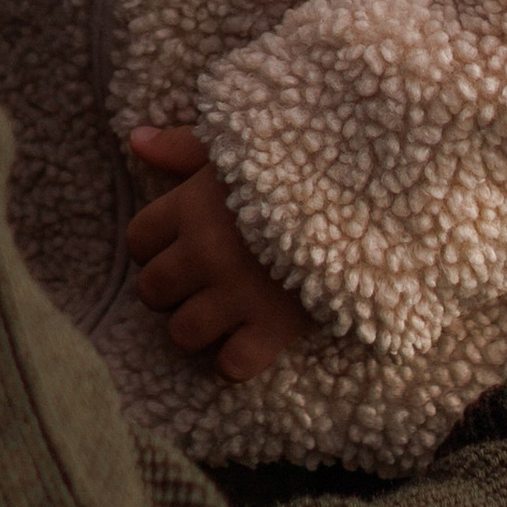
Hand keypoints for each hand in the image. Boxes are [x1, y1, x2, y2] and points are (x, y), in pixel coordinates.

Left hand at [126, 125, 306, 382]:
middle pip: (151, 291)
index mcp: (191, 208)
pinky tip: (245, 342)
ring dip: (194, 328)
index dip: (152, 246)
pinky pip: (231, 365)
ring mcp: (237, 295)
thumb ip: (183, 148)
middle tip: (195, 282)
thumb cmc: (299, 166)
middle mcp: (205, 254)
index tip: (176, 245)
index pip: (138, 240)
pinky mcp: (274, 328)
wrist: (370, 195)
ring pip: (182, 333)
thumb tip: (136, 140)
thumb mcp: (239, 147)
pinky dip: (233, 362)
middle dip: (168, 290)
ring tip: (217, 313)